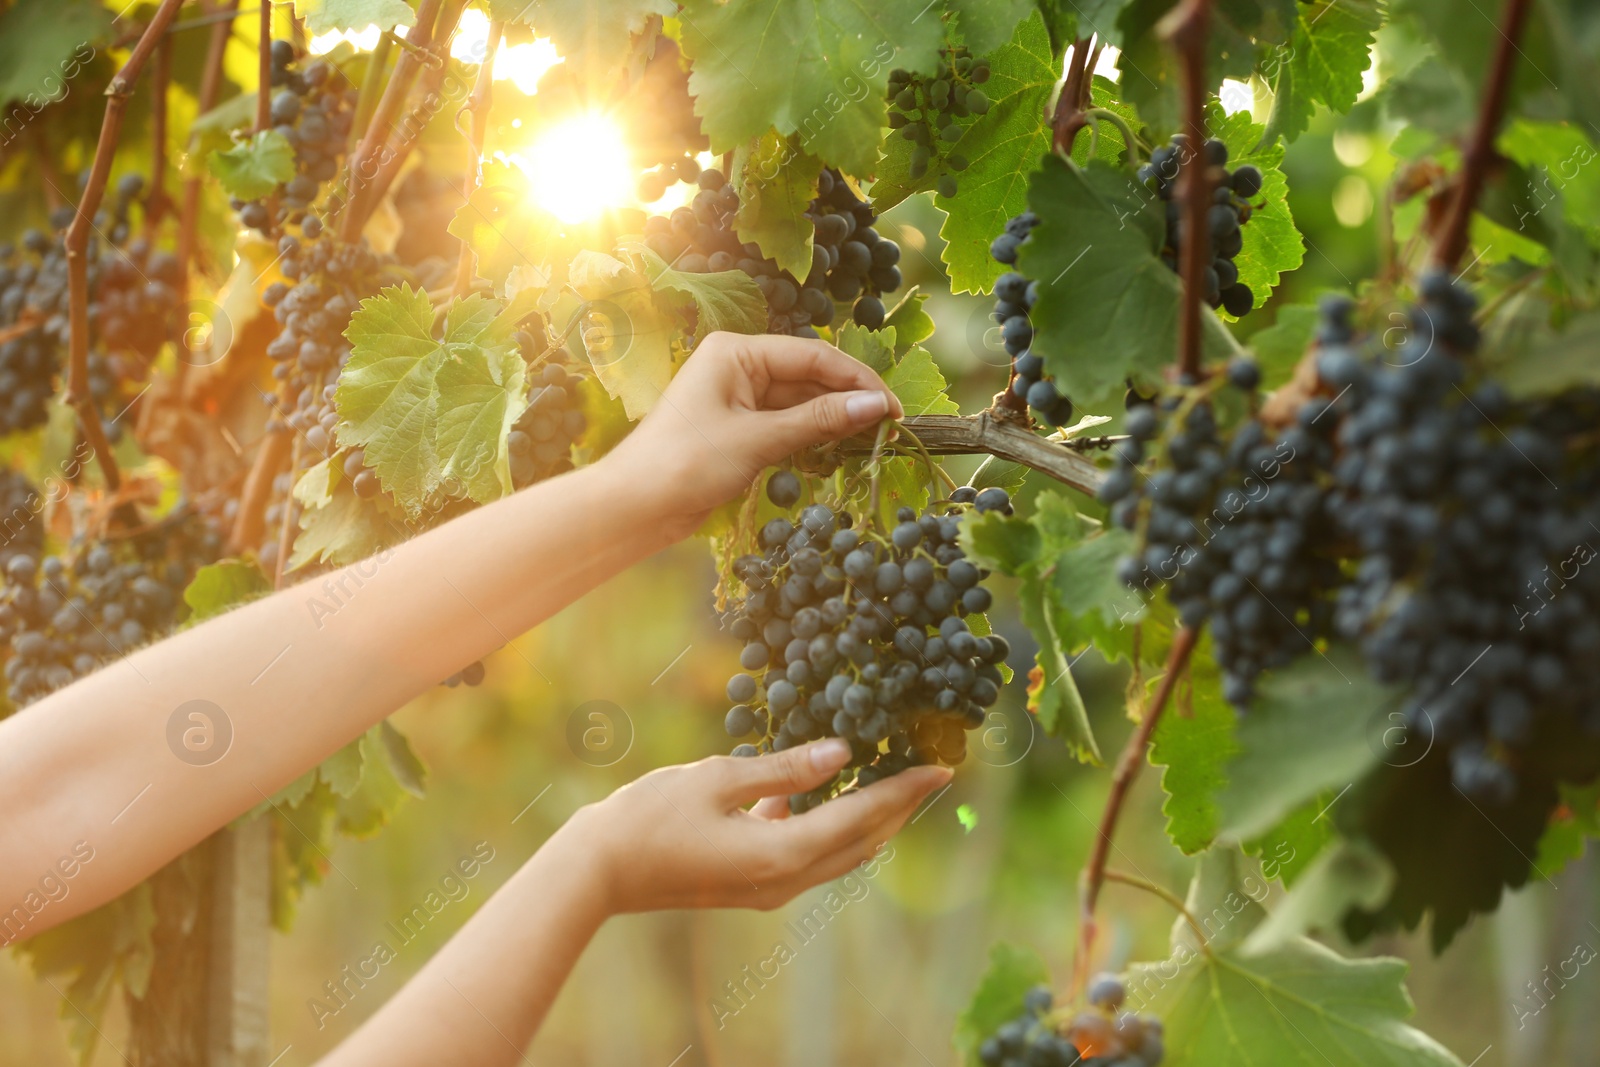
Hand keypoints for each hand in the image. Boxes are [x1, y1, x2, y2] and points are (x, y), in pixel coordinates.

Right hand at [568, 738, 948, 913]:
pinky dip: (828, 825)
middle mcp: (784, 880)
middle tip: (927, 769)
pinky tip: (819, 789)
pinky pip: (807, 855)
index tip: (941, 768)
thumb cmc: (649, 818)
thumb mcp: (718, 778)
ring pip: (838, 852)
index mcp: (780, 854)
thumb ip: (783, 768)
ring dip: (866, 818)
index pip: (861, 818)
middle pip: (861, 843)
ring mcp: (767, 888)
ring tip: (888, 776)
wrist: (598, 871)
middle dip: (898, 807)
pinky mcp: (750, 884)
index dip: (904, 791)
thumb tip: (841, 751)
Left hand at [601, 332, 903, 538]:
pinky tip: (839, 448)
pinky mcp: (738, 428)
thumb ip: (817, 421)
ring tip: (872, 439)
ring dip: (833, 419)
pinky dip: (812, 435)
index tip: (892, 407)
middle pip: (808, 376)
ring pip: (800, 401)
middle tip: (890, 426)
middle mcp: (737, 366)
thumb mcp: (757, 440)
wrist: (633, 507)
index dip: (856, 380)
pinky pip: (786, 423)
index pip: (811, 355)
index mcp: (735, 351)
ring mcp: (737, 397)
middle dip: (848, 399)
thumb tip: (873, 406)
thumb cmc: (684, 465)